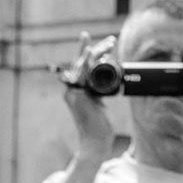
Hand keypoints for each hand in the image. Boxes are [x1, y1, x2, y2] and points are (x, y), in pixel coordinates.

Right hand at [61, 34, 116, 159]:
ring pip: (83, 67)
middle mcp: (72, 90)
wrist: (95, 143)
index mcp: (76, 91)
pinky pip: (82, 76)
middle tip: (110, 40)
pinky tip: (91, 53)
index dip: (85, 52)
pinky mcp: (78, 97)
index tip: (91, 39)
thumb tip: (106, 88)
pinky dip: (86, 64)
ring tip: (110, 44)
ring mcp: (74, 93)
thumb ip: (98, 96)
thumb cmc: (99, 128)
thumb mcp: (99, 107)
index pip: (80, 67)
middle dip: (95, 48)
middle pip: (81, 63)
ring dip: (96, 53)